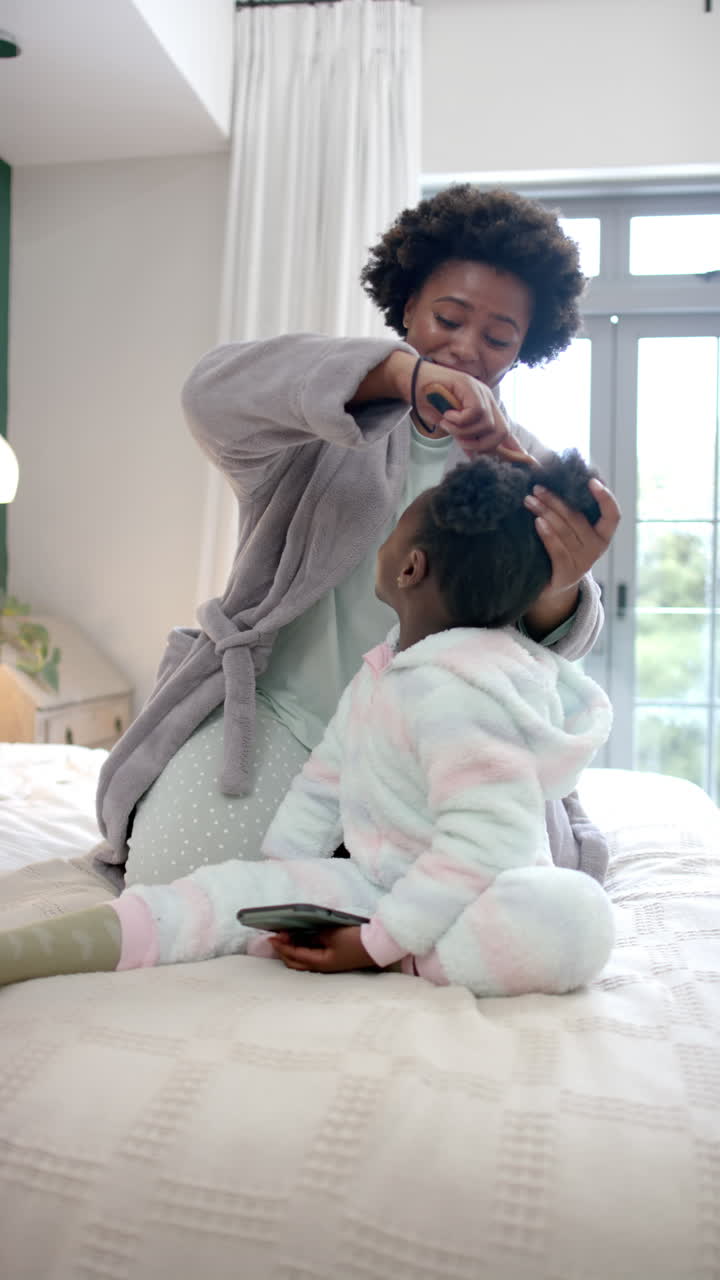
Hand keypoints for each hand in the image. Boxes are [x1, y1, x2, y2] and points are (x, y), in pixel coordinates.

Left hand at [269, 925, 377, 973]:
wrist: (377, 945)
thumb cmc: (355, 940)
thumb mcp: (332, 934)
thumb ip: (314, 935)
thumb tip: (300, 936)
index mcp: (320, 962)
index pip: (295, 955)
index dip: (282, 946)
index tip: (272, 936)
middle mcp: (322, 967)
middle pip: (295, 963)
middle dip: (283, 951)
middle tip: (275, 938)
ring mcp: (327, 965)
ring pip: (302, 962)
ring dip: (292, 951)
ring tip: (285, 938)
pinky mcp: (332, 960)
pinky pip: (311, 957)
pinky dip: (302, 950)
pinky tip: (300, 940)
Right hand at [387, 352, 525, 458]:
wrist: (412, 381)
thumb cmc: (429, 403)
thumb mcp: (451, 427)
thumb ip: (466, 438)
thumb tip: (476, 456)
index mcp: (485, 409)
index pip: (504, 431)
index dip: (514, 448)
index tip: (526, 463)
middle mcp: (487, 400)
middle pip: (502, 431)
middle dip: (484, 445)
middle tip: (462, 444)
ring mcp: (480, 391)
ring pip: (488, 424)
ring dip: (466, 433)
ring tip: (449, 426)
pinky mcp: (470, 386)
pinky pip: (476, 413)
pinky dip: (460, 421)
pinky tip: (447, 416)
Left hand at [524, 477, 620, 597]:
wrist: (555, 585)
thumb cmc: (565, 549)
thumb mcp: (575, 531)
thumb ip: (575, 510)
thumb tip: (562, 478)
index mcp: (603, 534)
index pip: (613, 515)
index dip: (605, 498)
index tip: (591, 481)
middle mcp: (597, 548)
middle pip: (577, 519)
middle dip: (556, 501)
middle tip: (537, 488)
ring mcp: (583, 562)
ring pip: (564, 531)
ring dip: (545, 513)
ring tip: (529, 500)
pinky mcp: (567, 573)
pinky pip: (557, 550)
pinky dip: (547, 534)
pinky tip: (537, 522)